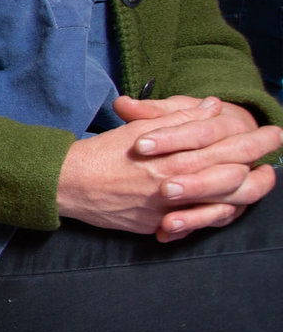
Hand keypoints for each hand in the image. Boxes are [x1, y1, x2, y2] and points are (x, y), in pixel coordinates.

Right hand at [57, 98, 281, 239]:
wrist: (69, 183)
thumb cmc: (104, 152)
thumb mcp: (143, 127)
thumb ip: (181, 118)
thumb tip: (213, 107)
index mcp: (175, 156)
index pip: (228, 147)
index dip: (256, 140)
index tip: (275, 133)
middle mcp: (178, 184)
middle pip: (235, 177)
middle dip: (262, 166)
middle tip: (275, 155)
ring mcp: (169, 209)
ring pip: (224, 204)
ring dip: (247, 193)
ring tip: (261, 181)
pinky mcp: (157, 225)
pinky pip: (195, 222)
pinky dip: (215, 213)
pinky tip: (229, 204)